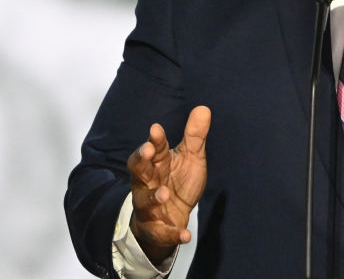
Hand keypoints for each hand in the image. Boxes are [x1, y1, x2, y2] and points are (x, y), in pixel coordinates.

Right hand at [127, 105, 211, 264]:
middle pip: (139, 171)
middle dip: (141, 162)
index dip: (154, 140)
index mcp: (157, 163)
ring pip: (145, 201)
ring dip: (154, 198)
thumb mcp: (191, 157)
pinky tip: (186, 235)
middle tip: (148, 153)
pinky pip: (162, 232)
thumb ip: (195, 136)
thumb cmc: (178, 181)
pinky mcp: (157, 229)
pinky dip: (173, 234)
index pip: (153, 149)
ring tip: (165, 195)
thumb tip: (203, 108)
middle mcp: (148, 183)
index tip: (156, 130)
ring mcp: (150, 206)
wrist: (173, 217)